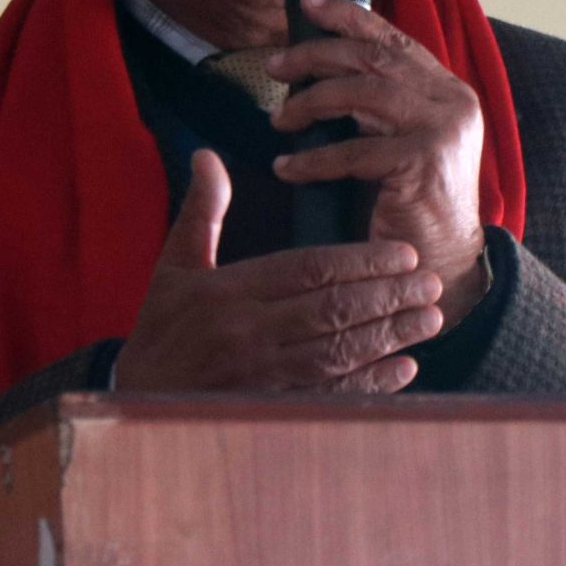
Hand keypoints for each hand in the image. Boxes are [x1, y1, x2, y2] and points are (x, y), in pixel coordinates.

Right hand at [116, 151, 447, 391]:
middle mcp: (246, 333)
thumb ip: (201, 213)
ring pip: (338, 352)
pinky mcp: (268, 409)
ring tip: (430, 319)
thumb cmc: (160, 330)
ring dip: (389, 336)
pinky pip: (329, 396)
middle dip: (389, 296)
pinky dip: (370, 383)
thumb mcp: (173, 268)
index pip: (308, 270)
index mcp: (228, 292)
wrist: (133, 402)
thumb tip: (207, 156)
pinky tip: (404, 369)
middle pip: (333, 310)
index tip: (403, 253)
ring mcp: (259, 376)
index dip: (361, 261)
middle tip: (432, 283)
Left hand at [266, 0, 489, 316]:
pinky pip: (354, 151)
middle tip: (273, 65)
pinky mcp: (423, 165)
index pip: (393, 39)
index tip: (306, 3)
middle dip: (316, 55)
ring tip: (279, 119)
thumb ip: (378, 105)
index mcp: (447, 90)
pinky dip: (313, 160)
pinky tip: (287, 169)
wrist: (443, 266)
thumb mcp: (399, 141)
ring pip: (362, 93)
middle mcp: (452, 102)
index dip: (349, 16)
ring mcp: (441, 131)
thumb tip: (320, 68)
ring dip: (310, 101)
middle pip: (373, 57)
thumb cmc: (411, 207)